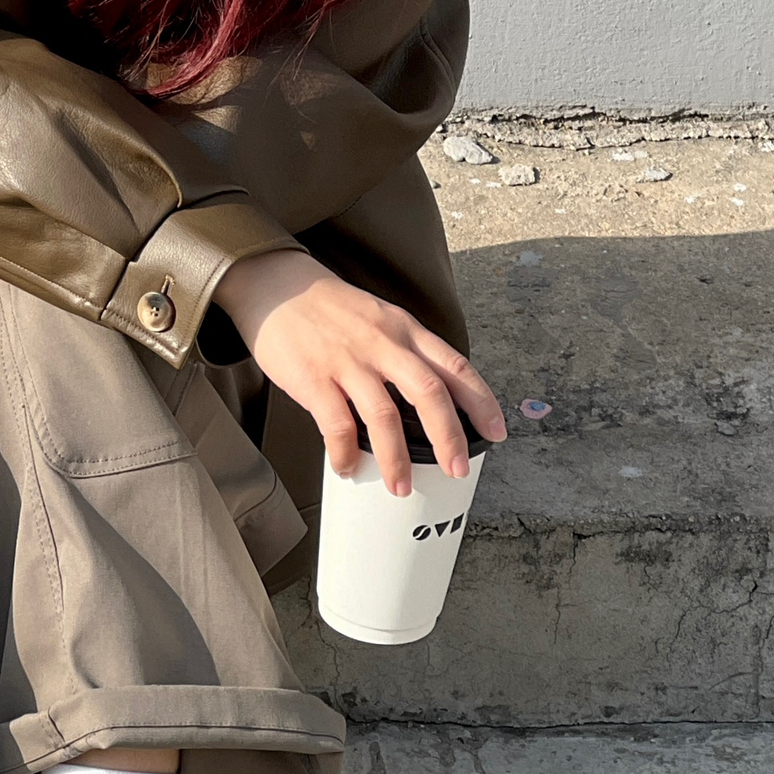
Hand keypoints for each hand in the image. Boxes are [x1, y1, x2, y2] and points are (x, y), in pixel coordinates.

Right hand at [214, 250, 505, 493]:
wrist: (277, 287)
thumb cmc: (331, 309)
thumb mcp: (380, 318)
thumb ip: (405, 352)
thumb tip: (429, 400)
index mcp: (404, 330)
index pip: (455, 366)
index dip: (481, 402)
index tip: (497, 432)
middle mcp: (383, 345)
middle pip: (429, 393)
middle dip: (448, 437)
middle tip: (456, 470)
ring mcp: (348, 362)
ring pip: (384, 417)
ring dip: (396, 459)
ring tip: (401, 486)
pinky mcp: (314, 378)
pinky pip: (336, 426)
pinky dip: (346, 453)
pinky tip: (348, 468)